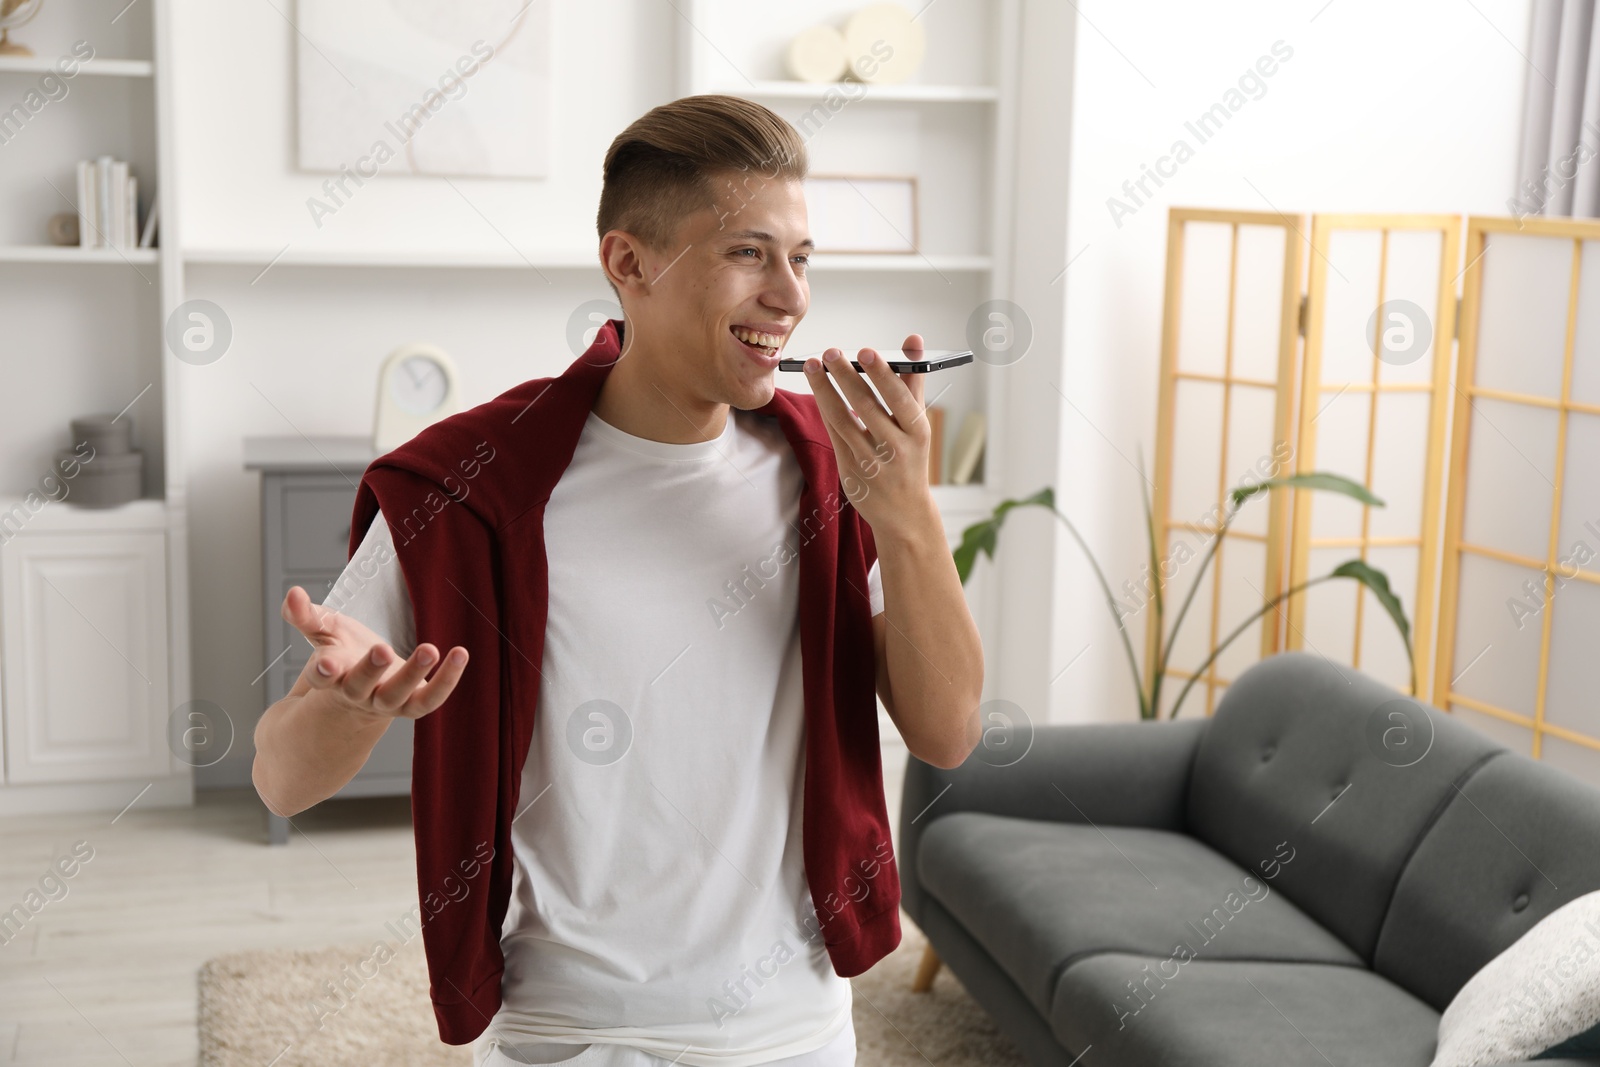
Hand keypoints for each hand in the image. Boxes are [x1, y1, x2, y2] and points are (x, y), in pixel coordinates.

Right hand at [281, 585, 468, 725]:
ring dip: (413, 674)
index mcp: (331, 675)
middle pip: (359, 687)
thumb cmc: (341, 656)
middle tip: (381, 649)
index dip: (322, 672)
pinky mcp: (411, 702)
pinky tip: (460, 655)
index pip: (322, 677)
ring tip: (431, 649)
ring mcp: (386, 701)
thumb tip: (293, 594)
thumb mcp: (324, 631)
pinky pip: (430, 699)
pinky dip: (447, 680)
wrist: (361, 694)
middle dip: (369, 670)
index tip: (325, 664)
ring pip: (397, 696)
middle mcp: (356, 693)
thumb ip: (306, 615)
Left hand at [803, 332, 938, 540]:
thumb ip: (913, 382)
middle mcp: (895, 448)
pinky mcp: (849, 470)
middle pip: (866, 406)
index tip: (865, 351)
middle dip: (846, 376)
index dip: (882, 375)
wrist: (904, 512)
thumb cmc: (911, 457)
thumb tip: (913, 340)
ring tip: (813, 364)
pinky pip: (833, 433)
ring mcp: (870, 462)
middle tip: (830, 351)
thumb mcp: (918, 424)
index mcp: (918, 432)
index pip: (899, 399)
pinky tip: (817, 388)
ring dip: (824, 389)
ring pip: (842, 419)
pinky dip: (824, 408)